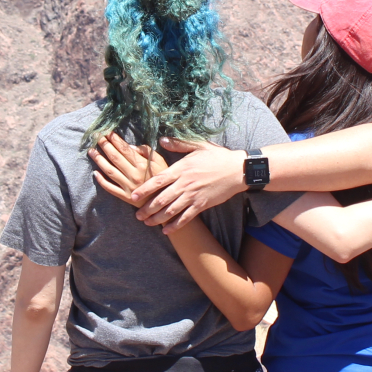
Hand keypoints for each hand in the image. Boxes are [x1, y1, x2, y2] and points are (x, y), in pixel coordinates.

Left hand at [89, 133, 163, 204]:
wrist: (165, 202)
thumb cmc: (163, 179)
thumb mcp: (160, 162)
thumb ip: (147, 152)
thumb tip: (130, 147)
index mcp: (142, 164)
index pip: (124, 149)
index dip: (115, 140)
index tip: (107, 132)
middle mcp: (133, 174)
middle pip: (115, 157)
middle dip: (104, 145)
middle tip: (96, 137)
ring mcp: (127, 186)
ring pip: (109, 170)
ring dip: (99, 160)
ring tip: (91, 151)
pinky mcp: (124, 196)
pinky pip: (110, 188)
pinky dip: (101, 180)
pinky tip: (94, 173)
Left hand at [130, 138, 244, 231]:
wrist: (238, 170)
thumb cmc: (218, 156)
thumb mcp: (198, 145)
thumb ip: (178, 144)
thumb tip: (161, 140)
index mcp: (181, 168)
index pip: (158, 180)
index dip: (144, 190)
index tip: (133, 196)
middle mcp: (185, 184)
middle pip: (161, 199)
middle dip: (147, 209)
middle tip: (137, 215)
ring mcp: (193, 196)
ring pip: (171, 210)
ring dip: (157, 218)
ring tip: (147, 223)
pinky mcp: (202, 205)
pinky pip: (186, 218)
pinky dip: (175, 225)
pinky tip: (166, 231)